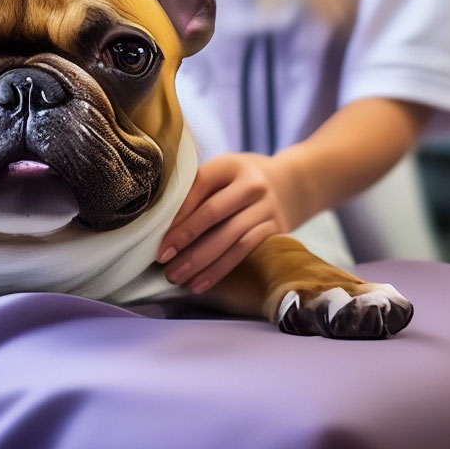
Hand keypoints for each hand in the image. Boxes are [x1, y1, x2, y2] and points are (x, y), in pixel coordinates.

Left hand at [156, 152, 301, 293]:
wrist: (291, 184)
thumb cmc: (239, 179)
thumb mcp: (221, 172)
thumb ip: (196, 189)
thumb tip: (158, 221)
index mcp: (229, 165)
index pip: (198, 187)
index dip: (177, 213)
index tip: (159, 236)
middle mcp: (251, 185)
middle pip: (213, 214)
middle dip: (185, 239)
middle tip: (163, 261)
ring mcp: (266, 208)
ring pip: (230, 239)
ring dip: (201, 262)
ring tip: (177, 277)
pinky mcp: (276, 231)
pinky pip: (245, 252)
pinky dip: (220, 270)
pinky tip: (201, 283)